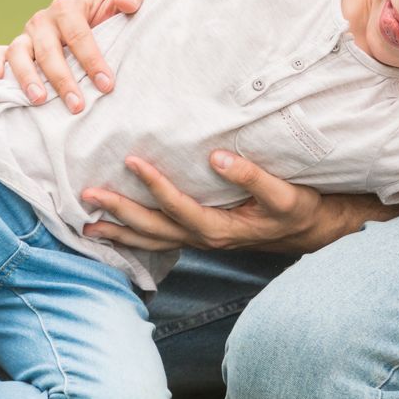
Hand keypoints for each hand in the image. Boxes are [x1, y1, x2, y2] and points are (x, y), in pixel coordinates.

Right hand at [0, 0, 143, 112]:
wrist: (87, 9)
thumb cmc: (106, 12)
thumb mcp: (121, 1)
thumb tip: (128, 2)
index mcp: (67, 7)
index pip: (79, 37)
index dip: (92, 61)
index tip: (106, 85)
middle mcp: (43, 20)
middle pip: (49, 51)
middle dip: (63, 79)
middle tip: (77, 105)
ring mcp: (27, 34)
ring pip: (19, 53)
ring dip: (27, 78)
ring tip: (40, 100)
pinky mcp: (15, 46)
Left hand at [80, 150, 366, 253]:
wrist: (311, 232)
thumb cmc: (298, 210)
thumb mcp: (284, 194)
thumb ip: (252, 177)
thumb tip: (217, 156)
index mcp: (221, 229)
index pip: (179, 208)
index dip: (155, 186)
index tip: (133, 162)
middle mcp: (205, 239)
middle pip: (154, 230)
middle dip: (120, 213)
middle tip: (88, 196)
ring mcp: (201, 242)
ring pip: (153, 241)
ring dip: (120, 231)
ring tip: (87, 225)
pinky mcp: (201, 238)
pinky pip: (161, 241)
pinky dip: (135, 238)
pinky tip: (118, 232)